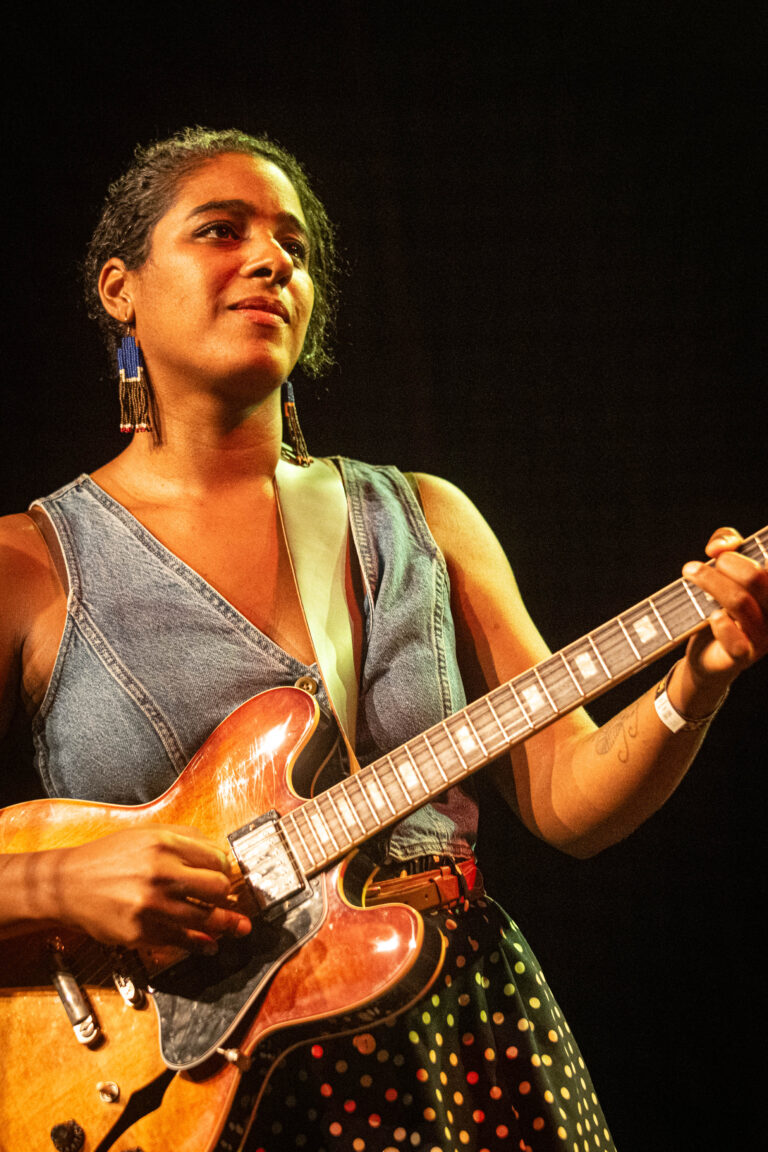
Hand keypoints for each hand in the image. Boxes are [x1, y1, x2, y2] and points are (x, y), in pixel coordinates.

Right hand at [50, 826, 251, 953]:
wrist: (68, 884)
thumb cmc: (108, 858)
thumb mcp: (146, 833)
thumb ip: (184, 837)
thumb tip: (220, 853)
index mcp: (164, 844)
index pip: (216, 859)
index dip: (226, 869)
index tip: (227, 875)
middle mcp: (160, 873)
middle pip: (217, 888)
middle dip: (226, 895)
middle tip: (227, 898)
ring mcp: (151, 905)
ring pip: (205, 918)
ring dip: (226, 924)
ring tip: (236, 927)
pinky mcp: (140, 932)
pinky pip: (182, 941)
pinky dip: (202, 944)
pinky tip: (210, 944)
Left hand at [682, 527, 767, 685]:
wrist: (707, 652)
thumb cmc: (718, 604)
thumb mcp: (723, 567)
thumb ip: (726, 543)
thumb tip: (720, 545)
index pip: (767, 564)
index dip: (747, 551)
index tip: (718, 550)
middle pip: (755, 577)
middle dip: (725, 564)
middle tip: (698, 565)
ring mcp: (762, 637)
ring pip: (740, 603)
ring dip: (710, 582)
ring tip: (690, 573)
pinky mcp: (743, 656)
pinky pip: (736, 642)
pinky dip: (722, 626)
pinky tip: (712, 616)